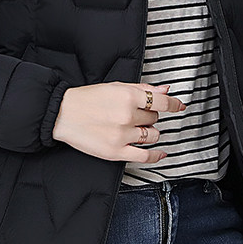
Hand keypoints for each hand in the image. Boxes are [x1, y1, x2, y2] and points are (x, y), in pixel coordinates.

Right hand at [51, 81, 186, 164]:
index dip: (174, 104)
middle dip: (149, 116)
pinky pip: (145, 156)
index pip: (162, 102)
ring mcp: (123, 135)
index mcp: (128, 97)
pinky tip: (160, 153)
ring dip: (149, 132)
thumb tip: (165, 90)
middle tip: (136, 114)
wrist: (63, 114)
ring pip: (152, 135)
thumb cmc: (87, 99)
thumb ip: (143, 88)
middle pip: (154, 119)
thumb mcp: (116, 87)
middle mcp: (127, 116)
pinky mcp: (116, 152)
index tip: (179, 106)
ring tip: (137, 129)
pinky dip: (156, 155)